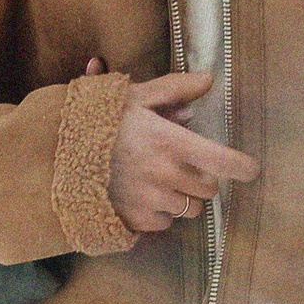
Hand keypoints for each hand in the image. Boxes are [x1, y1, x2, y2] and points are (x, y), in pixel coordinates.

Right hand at [102, 67, 257, 238]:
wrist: (55, 157)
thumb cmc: (96, 123)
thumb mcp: (133, 97)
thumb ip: (175, 89)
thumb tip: (208, 79)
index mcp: (171, 143)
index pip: (224, 162)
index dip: (243, 167)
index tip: (249, 168)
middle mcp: (166, 176)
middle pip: (208, 190)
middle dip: (199, 178)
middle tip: (179, 164)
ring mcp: (152, 202)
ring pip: (187, 209)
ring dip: (179, 197)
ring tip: (155, 180)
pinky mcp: (136, 222)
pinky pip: (163, 223)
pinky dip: (157, 213)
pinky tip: (139, 195)